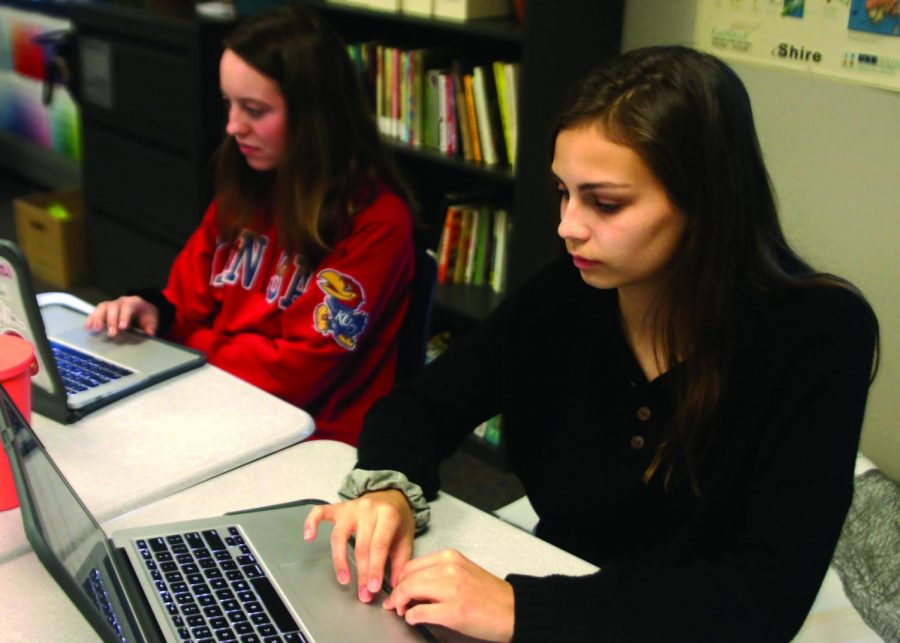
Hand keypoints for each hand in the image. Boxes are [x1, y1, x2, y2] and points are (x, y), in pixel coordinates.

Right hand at [84, 296, 159, 337]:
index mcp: (133, 302)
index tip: (123, 327)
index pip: (128, 307)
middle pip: (113, 308)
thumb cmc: (146, 314)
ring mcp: (111, 304)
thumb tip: (149, 333)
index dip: (124, 317)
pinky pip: (96, 311)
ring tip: (95, 329)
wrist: (142, 308)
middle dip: (111, 321)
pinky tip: (87, 327)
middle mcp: (121, 301)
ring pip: (102, 308)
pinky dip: (91, 318)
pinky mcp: (104, 309)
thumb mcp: (152, 318)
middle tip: (111, 333)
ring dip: (98, 318)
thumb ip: (151, 325)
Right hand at [304, 490, 414, 603]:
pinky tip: (309, 537)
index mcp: (388, 515)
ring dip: (340, 560)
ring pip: (339, 535)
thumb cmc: (397, 519)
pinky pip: (320, 512)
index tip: (373, 588)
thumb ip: (400, 562)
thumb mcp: (405, 538)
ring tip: (344, 579)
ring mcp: (351, 507)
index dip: (375, 569)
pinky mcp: (338, 507)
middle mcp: (368, 509)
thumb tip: (395, 586)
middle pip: (361, 545)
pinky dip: (311, 522)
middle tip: (363, 593)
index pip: (379, 545)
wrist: (392, 495)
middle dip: (361, 572)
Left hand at [383, 549, 514, 641]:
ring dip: (400, 604)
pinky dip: (411, 617)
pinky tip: (414, 619)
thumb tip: (412, 585)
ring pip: (408, 591)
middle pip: (407, 577)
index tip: (398, 589)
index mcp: (450, 558)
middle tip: (395, 604)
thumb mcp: (463, 572)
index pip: (411, 565)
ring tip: (404, 611)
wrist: (513, 610)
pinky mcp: (452, 612)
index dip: (400, 579)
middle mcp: (449, 569)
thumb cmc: (489, 594)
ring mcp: (451, 590)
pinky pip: (419, 612)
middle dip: (396, 593)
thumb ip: (439, 573)